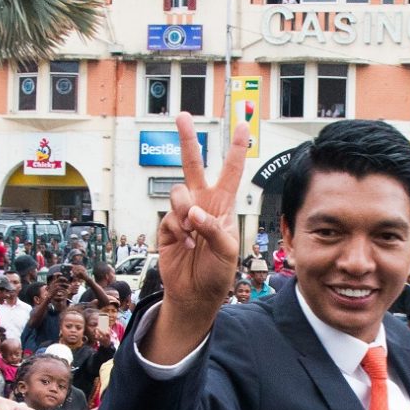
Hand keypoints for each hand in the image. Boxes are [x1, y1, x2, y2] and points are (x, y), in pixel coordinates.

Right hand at [158, 113, 249, 318]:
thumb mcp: (227, 250)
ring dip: (184, 209)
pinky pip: (169, 217)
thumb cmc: (218, 272)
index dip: (236, 148)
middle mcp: (202, 203)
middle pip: (193, 164)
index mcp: (222, 205)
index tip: (243, 125)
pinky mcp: (167, 227)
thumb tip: (192, 212)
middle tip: (183, 116)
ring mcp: (183, 214)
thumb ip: (213, 228)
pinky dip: (178, 229)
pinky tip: (185, 244)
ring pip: (178, 192)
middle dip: (187, 139)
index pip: (231, 171)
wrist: (196, 294)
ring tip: (191, 230)